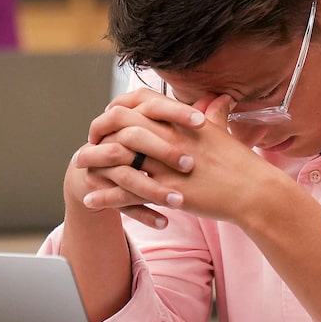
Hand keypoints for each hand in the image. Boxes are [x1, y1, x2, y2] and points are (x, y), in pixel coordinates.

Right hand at [64, 86, 203, 228]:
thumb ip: (193, 119)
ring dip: (154, 189)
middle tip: (191, 164)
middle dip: (163, 151)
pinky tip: (164, 223)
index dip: (174, 111)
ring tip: (179, 200)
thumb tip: (226, 98)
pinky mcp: (98, 191)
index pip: (148, 105)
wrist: (94, 177)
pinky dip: (142, 214)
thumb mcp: (161, 134)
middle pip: (133, 137)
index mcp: (127, 119)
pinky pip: (119, 203)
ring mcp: (101, 166)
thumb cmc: (137, 152)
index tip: (202, 122)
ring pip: (126, 175)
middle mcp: (110, 139)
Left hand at [68, 87, 279, 228]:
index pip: (141, 102)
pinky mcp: (163, 190)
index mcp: (180, 122)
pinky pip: (124, 192)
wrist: (254, 192)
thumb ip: (216, 113)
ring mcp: (163, 164)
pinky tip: (91, 201)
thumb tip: (221, 98)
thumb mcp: (225, 132)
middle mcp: (168, 138)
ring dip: (94, 163)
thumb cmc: (243, 164)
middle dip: (99, 131)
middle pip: (120, 125)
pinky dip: (104, 196)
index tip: (110, 116)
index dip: (121, 106)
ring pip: (116, 159)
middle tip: (90, 141)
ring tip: (80, 169)